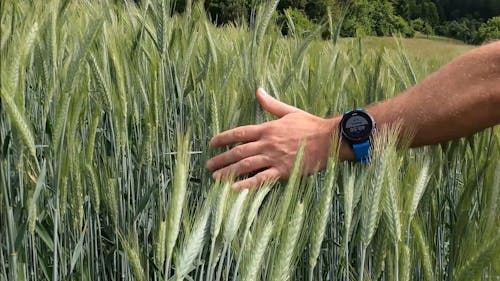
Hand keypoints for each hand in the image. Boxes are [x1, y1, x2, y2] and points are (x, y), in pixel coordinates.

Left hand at [207, 88, 340, 189]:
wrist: (330, 139)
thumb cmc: (311, 125)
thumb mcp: (289, 111)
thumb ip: (271, 104)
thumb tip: (258, 90)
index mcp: (267, 129)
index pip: (239, 133)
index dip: (223, 138)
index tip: (212, 143)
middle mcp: (267, 143)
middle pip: (238, 151)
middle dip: (221, 158)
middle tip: (209, 165)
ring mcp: (274, 157)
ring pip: (245, 165)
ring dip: (228, 171)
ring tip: (215, 177)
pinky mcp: (283, 171)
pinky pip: (261, 179)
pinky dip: (246, 184)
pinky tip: (233, 189)